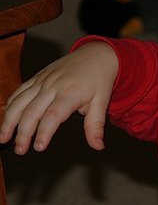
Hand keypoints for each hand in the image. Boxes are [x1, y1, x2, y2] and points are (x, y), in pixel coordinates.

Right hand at [0, 41, 118, 153]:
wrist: (97, 54)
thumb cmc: (100, 79)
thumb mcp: (102, 102)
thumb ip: (96, 125)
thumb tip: (98, 146)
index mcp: (71, 93)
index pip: (53, 116)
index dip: (44, 132)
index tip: (39, 147)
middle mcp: (53, 86)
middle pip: (32, 112)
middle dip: (23, 133)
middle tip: (21, 150)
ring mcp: (43, 81)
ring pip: (20, 101)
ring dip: (9, 121)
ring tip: (3, 138)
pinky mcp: (37, 77)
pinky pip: (19, 91)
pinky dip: (10, 105)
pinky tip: (6, 119)